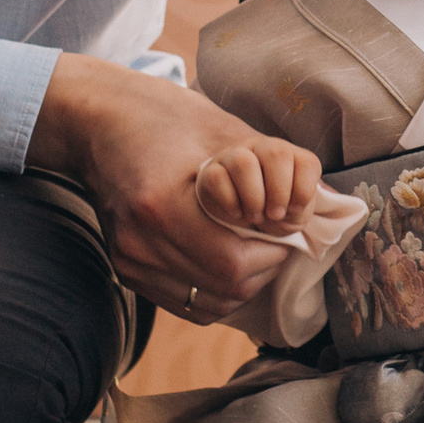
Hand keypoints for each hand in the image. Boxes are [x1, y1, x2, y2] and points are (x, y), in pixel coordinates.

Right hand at [29, 57, 326, 310]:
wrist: (101, 122)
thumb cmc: (169, 118)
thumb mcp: (227, 134)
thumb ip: (276, 170)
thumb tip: (321, 209)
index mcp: (159, 206)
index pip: (233, 264)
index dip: (272, 254)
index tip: (286, 232)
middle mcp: (137, 243)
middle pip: (223, 289)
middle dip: (262, 269)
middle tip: (275, 241)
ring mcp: (127, 261)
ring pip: (208, 304)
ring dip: (242, 284)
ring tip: (253, 249)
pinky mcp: (125, 270)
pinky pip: (187, 304)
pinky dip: (216, 289)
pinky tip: (226, 259)